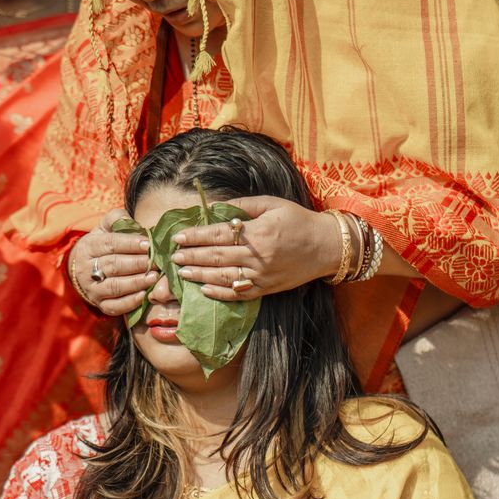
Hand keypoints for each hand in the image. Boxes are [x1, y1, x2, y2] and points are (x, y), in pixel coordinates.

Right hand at [69, 210, 157, 316]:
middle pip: (113, 265)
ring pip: (114, 286)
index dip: (130, 244)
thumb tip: (129, 219)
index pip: (110, 244)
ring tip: (154, 277)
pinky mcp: (100, 304)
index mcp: (89, 247)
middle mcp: (87, 269)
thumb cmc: (103, 245)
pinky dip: (130, 302)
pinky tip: (144, 295)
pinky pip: (114, 306)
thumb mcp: (105, 228)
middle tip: (156, 261)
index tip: (148, 244)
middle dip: (137, 263)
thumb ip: (116, 219)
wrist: (85, 269)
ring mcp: (93, 289)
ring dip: (136, 282)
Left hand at [172, 197, 340, 300]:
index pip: (220, 235)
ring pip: (224, 278)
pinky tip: (204, 290)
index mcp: (259, 233)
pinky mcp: (267, 289)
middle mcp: (259, 257)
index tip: (179, 237)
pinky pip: (239, 294)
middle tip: (173, 256)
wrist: (326, 246)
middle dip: (192, 257)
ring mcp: (262, 276)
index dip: (197, 236)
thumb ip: (242, 206)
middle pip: (218, 258)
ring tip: (181, 272)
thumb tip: (214, 208)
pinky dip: (220, 293)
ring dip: (200, 276)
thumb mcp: (272, 204)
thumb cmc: (298, 220)